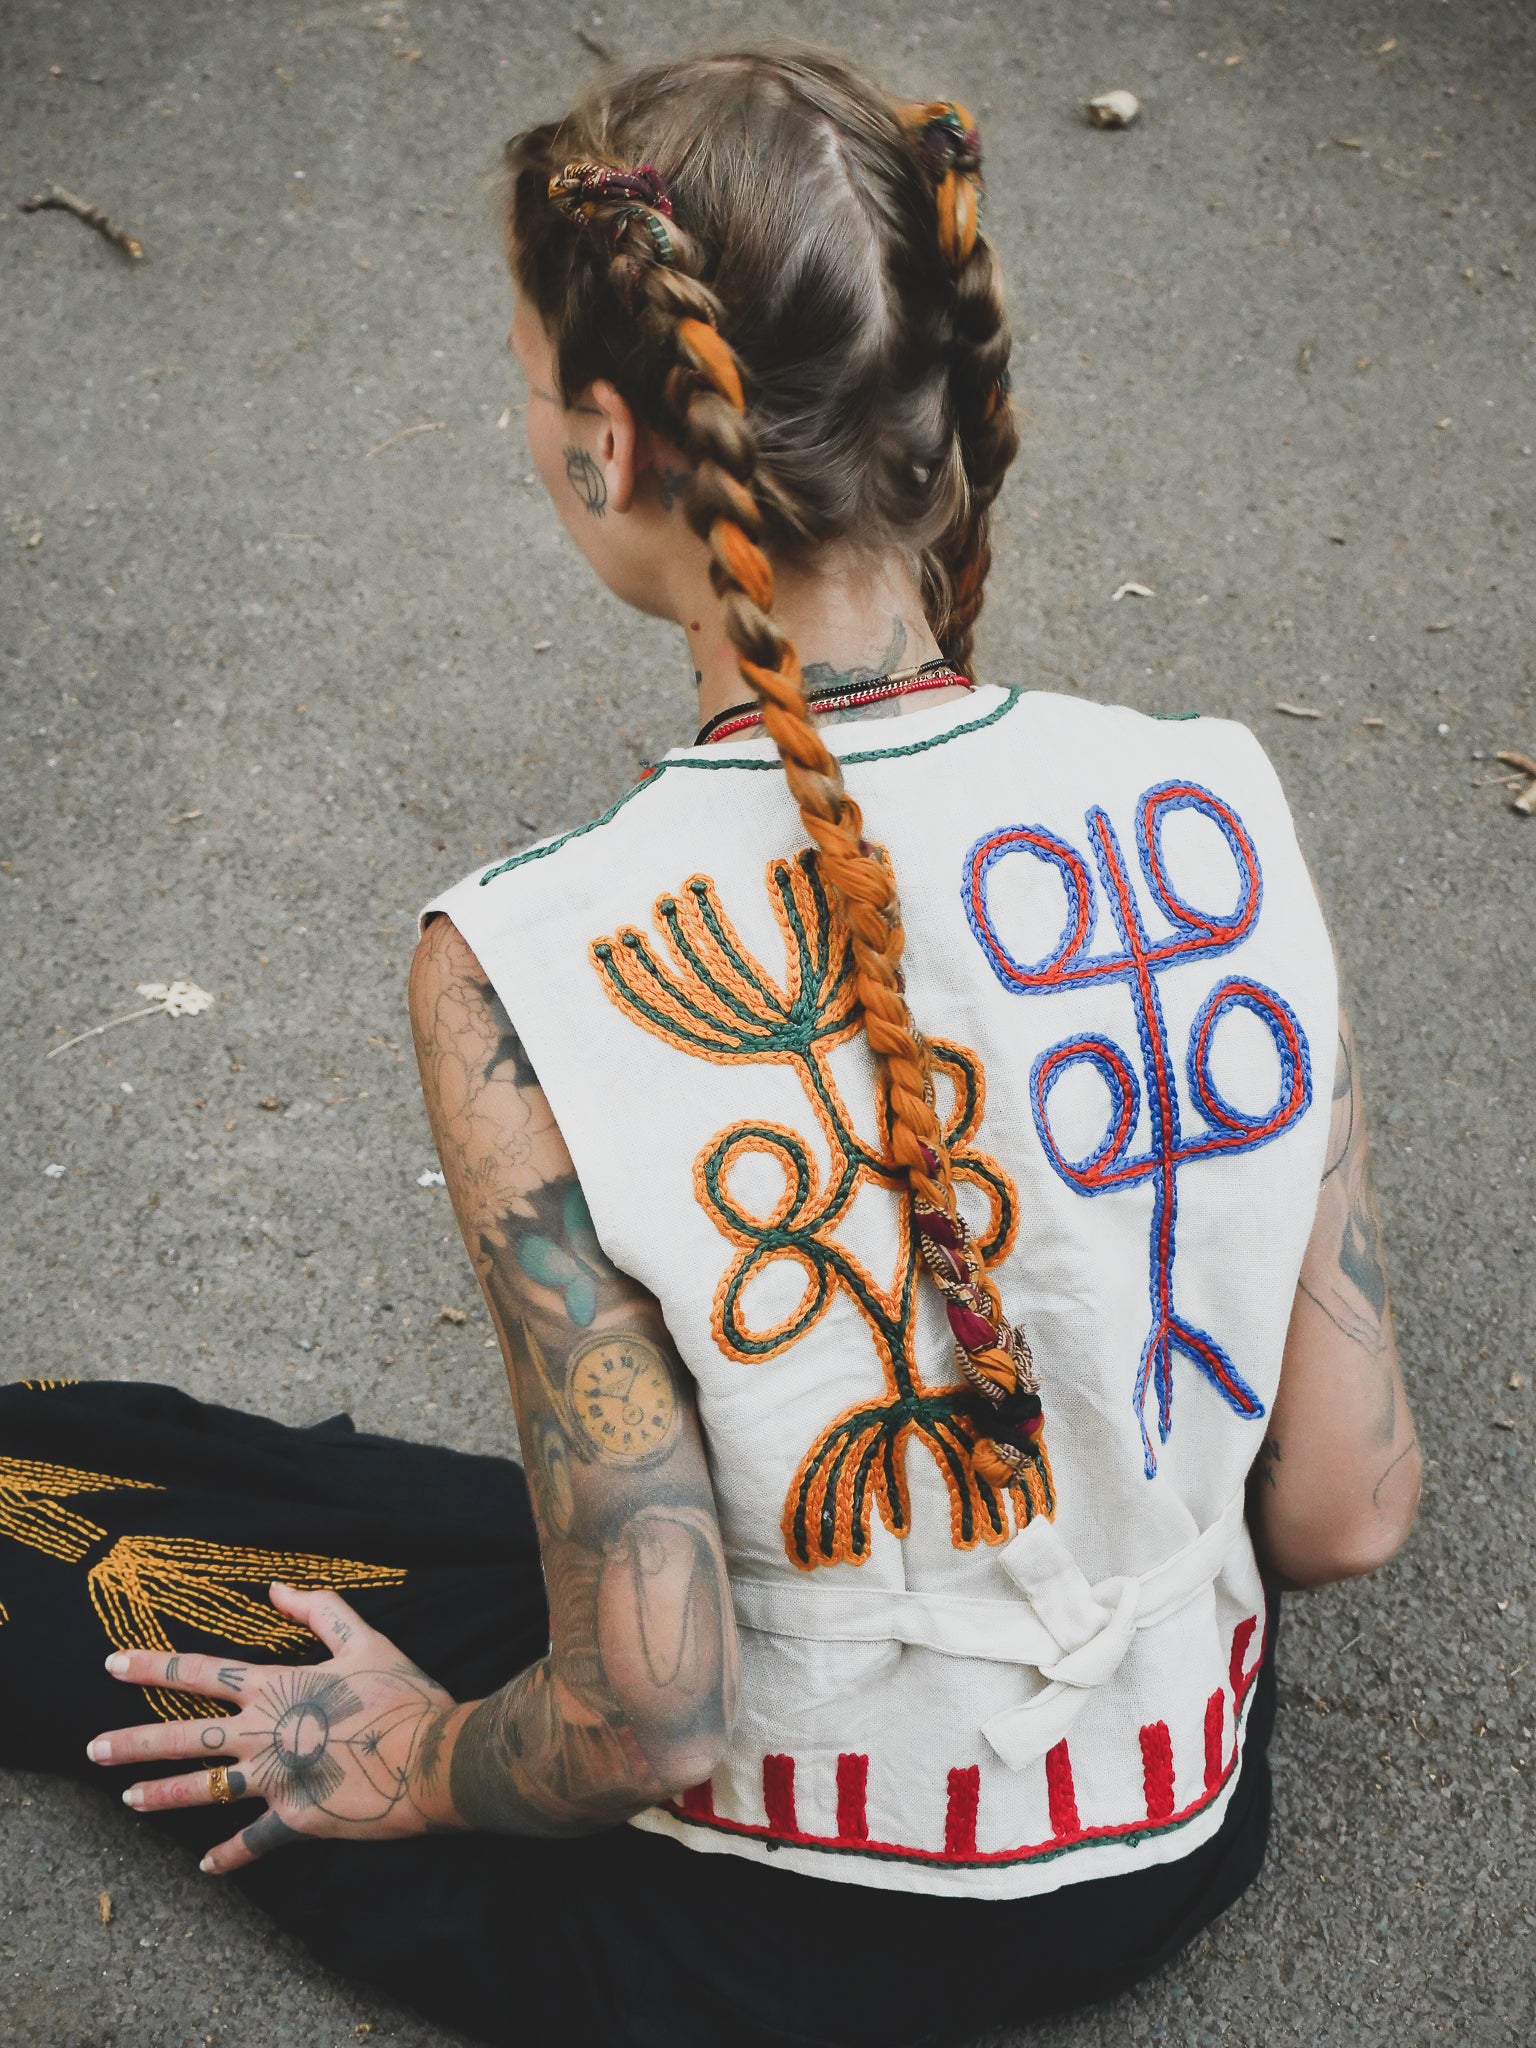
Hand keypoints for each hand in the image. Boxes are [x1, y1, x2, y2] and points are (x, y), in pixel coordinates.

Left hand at [88, 1583, 463, 1873]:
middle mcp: (264, 1735)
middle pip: (186, 1737)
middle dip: (135, 1742)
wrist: (431, 1756)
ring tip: (128, 1799)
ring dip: (163, 1794)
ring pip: (206, 1789)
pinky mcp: (296, 1820)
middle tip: (94, 1749)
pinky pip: (254, 1842)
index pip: (200, 1673)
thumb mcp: (364, 1639)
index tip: (112, 1664)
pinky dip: (230, 1855)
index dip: (154, 1667)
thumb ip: (318, 1610)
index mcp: (276, 1688)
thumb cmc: (400, 1693)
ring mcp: (275, 1781)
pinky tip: (207, 1866)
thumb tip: (275, 1587)